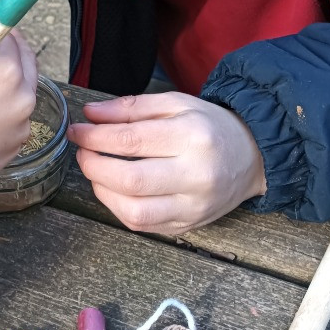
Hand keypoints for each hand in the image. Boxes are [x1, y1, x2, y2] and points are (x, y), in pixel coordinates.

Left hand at [68, 92, 266, 234]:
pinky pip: (144, 225)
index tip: (76, 131)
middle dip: (94, 166)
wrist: (252, 157)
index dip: (95, 137)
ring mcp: (193, 207)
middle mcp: (195, 175)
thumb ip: (130, 107)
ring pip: (135, 211)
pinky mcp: (188, 226)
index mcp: (192, 137)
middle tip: (83, 152)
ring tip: (96, 170)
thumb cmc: (210, 125)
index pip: (131, 141)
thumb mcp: (175, 103)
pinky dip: (119, 208)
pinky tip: (114, 189)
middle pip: (130, 180)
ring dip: (103, 191)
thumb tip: (90, 114)